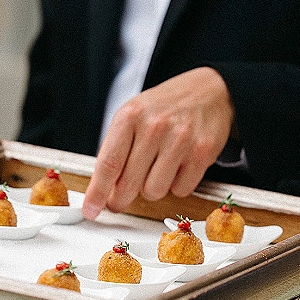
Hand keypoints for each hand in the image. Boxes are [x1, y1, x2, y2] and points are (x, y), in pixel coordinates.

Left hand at [83, 67, 234, 218]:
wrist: (209, 90)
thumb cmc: (164, 108)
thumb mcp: (132, 117)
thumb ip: (116, 150)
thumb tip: (102, 191)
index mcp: (130, 116)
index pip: (108, 163)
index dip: (97, 192)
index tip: (91, 210)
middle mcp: (155, 126)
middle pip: (128, 183)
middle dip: (120, 199)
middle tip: (119, 200)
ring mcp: (180, 139)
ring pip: (154, 191)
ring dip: (153, 188)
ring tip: (157, 168)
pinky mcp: (203, 152)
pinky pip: (181, 190)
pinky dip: (177, 185)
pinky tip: (179, 166)